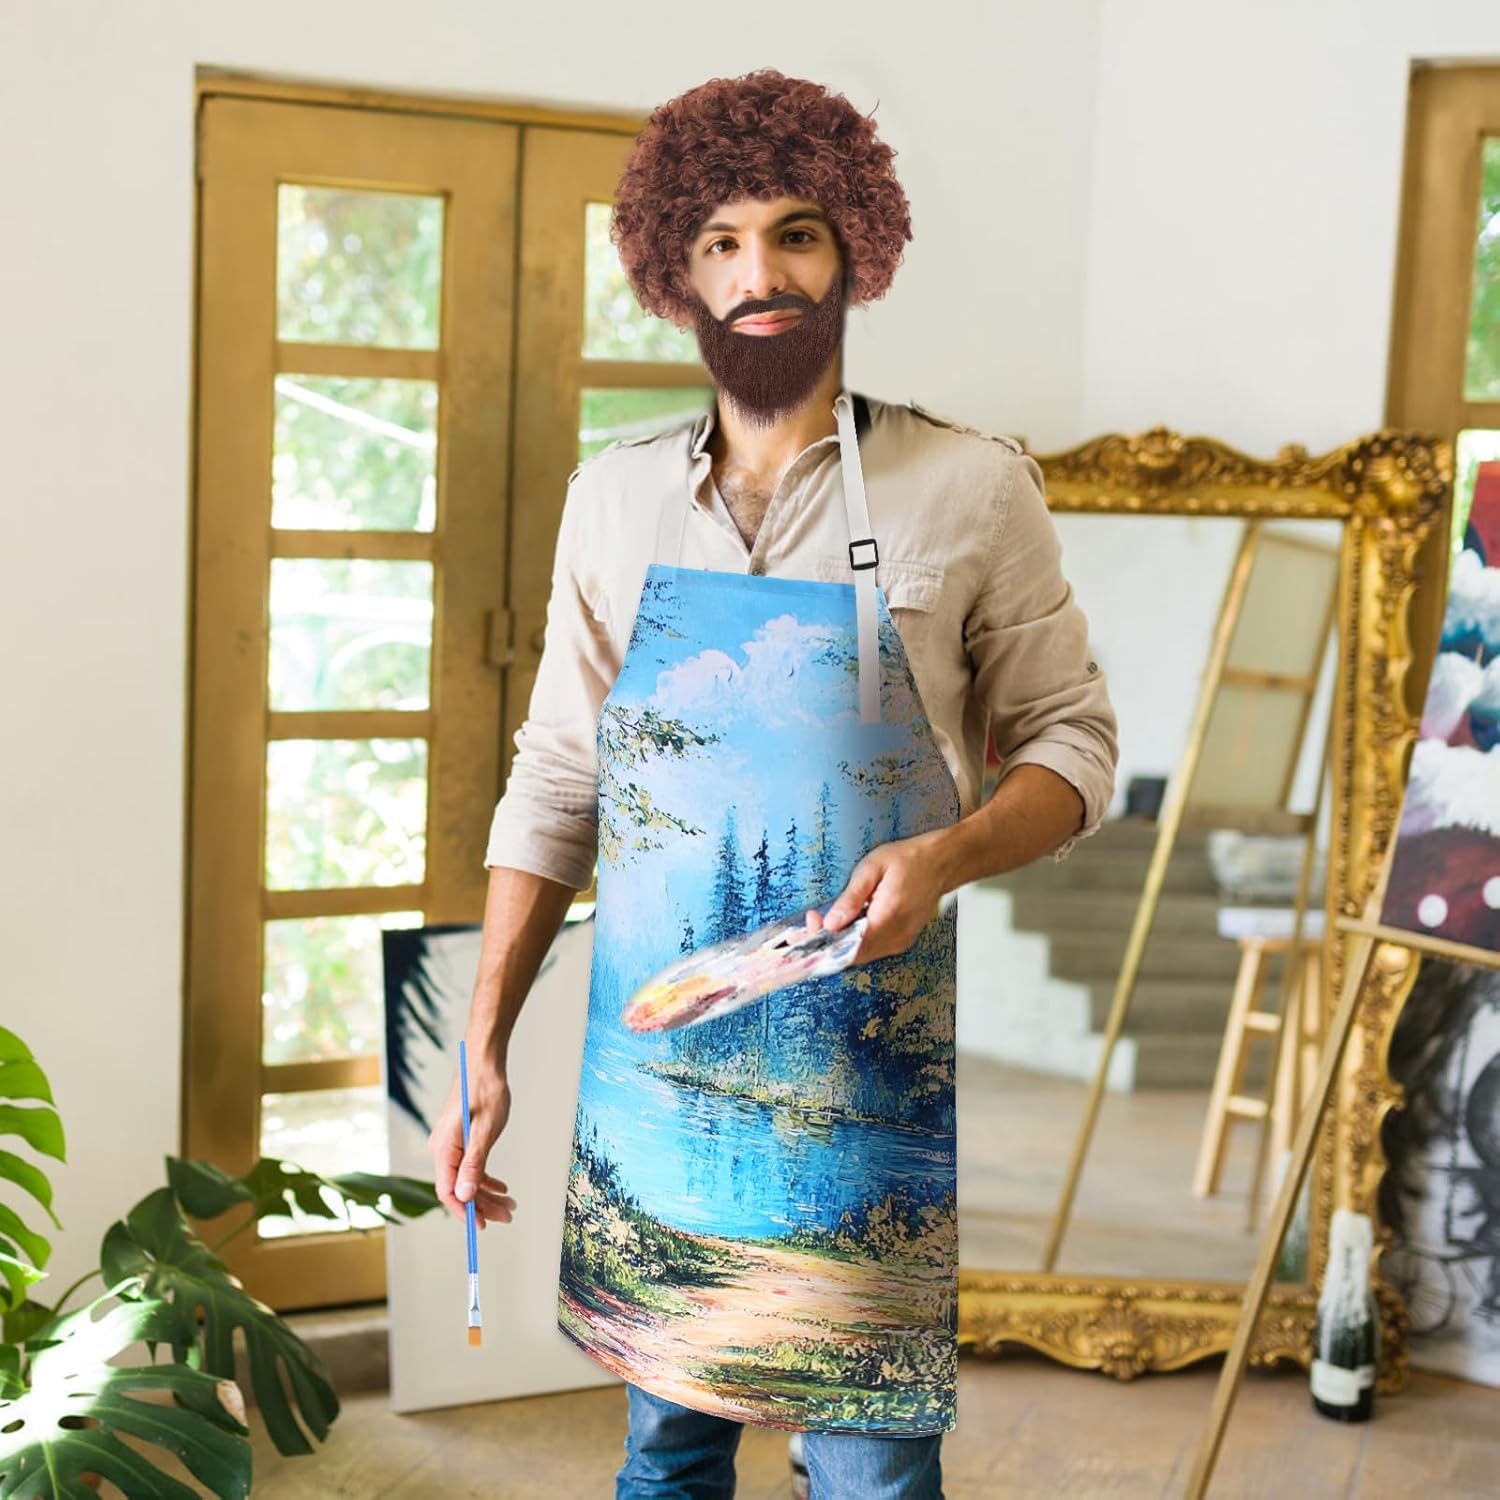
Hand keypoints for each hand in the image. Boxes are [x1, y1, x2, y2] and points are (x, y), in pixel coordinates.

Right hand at [428, 1052, 517, 1230]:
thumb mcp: (484, 1130)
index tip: (481, 1225)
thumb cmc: (485, 1091)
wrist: (484, 1064)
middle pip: (459, 1188)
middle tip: (506, 1216)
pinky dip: (485, 1179)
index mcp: (444, 1148)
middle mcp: (443, 1149)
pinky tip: (501, 1187)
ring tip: (509, 1205)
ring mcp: (451, 1145)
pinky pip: (470, 1167)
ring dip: (487, 1194)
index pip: (448, 1191)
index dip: (464, 1211)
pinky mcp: (460, 1140)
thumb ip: (474, 1163)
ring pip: (467, 1180)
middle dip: (482, 1205)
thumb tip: (465, 1195)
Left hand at [806, 836, 945, 963]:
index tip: (812, 923)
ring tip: (831, 918)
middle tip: (815, 920)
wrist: (940, 863)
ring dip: (840, 942)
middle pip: (852, 956)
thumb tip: (831, 922)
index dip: (825, 941)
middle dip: (827, 942)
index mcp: (889, 917)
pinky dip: (855, 940)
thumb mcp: (872, 868)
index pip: (849, 947)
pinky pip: (871, 949)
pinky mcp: (901, 941)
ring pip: (860, 955)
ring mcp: (900, 942)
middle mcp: (896, 936)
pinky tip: (850, 922)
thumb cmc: (909, 860)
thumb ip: (850, 898)